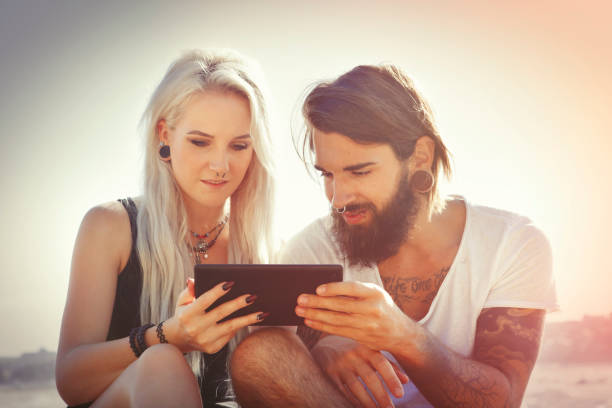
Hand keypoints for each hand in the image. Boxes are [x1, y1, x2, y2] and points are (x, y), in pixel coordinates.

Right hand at [164, 278, 262, 353]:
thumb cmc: (184, 314)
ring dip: (248, 319)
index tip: (231, 283)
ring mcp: (205, 340)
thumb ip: (189, 290)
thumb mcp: (182, 301)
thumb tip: (193, 279)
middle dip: (238, 304)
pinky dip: (241, 326)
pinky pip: (230, 334)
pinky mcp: (213, 348)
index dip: (217, 291)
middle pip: (221, 313)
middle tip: (253, 296)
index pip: (205, 300)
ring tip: (262, 313)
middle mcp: (196, 328)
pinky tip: (252, 319)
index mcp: (187, 315)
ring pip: (231, 326)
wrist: (178, 340)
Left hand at [295, 281, 414, 352]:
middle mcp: (372, 309)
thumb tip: (325, 289)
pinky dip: (321, 326)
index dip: (335, 289)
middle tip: (300, 300)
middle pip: (340, 306)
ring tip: (300, 311)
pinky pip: (337, 330)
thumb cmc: (382, 306)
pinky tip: (310, 321)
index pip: (352, 289)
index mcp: (375, 293)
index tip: (318, 289)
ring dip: (315, 315)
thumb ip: (356, 291)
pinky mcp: (361, 337)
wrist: (401, 333)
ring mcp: (367, 325)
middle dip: (317, 303)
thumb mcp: (375, 294)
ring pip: (336, 320)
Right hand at [312, 337, 408, 407]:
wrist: (325, 345)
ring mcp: (339, 364)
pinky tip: (360, 407)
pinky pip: (342, 391)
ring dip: (368, 402)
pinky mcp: (328, 373)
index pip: (381, 363)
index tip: (400, 395)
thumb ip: (388, 365)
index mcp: (366, 348)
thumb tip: (406, 381)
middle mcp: (353, 355)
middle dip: (381, 395)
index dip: (391, 378)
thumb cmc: (356, 351)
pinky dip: (352, 401)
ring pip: (355, 386)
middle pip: (369, 377)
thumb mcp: (371, 352)